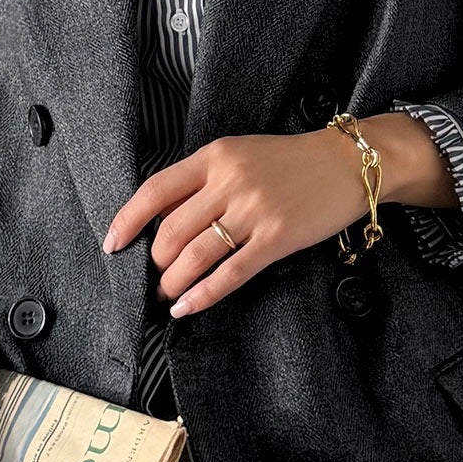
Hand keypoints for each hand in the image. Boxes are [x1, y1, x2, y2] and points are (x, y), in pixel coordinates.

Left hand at [102, 127, 385, 316]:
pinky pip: (231, 273)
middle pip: (172, 231)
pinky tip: (187, 307)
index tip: (113, 245)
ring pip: (196, 255)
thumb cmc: (291, 161)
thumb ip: (203, 179)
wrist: (349, 164)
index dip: (128, 221)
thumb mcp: (240, 154)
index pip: (155, 190)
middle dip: (156, 262)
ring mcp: (254, 210)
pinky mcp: (278, 237)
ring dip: (173, 283)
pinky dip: (203, 295)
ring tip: (167, 295)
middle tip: (154, 277)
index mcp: (215, 156)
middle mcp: (230, 181)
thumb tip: (161, 218)